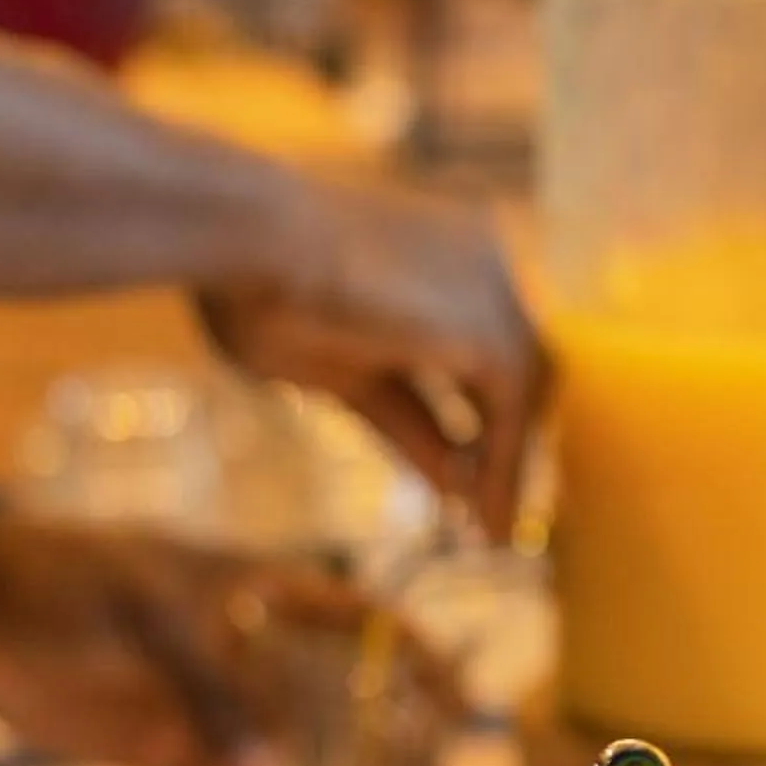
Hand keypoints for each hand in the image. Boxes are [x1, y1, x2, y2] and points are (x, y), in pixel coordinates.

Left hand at [0, 507, 444, 765]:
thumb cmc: (68, 576)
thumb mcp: (149, 612)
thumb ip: (214, 693)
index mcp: (264, 591)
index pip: (365, 622)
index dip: (418, 660)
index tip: (466, 705)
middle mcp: (251, 652)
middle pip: (346, 701)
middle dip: (398, 746)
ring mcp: (212, 705)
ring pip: (298, 757)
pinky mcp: (168, 752)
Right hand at [200, 176, 548, 539]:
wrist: (243, 236)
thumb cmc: (255, 288)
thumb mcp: (339, 369)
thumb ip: (403, 418)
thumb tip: (450, 481)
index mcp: (442, 249)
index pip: (479, 342)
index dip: (479, 410)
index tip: (464, 466)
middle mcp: (481, 258)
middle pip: (518, 361)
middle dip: (507, 435)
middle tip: (492, 504)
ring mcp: (492, 282)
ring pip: (522, 386)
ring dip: (511, 463)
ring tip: (490, 529)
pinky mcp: (488, 323)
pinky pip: (512, 411)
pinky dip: (505, 466)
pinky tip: (485, 515)